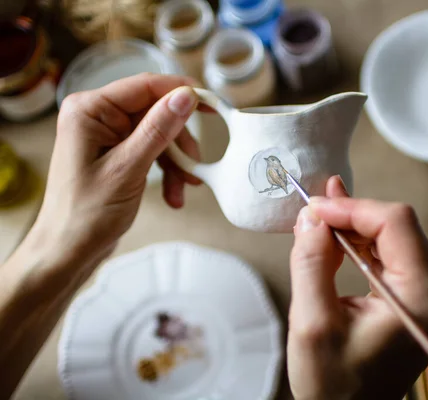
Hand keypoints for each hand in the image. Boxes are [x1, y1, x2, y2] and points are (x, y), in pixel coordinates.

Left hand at [34, 73, 202, 266]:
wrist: (68, 251)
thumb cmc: (85, 215)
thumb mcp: (127, 169)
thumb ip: (157, 129)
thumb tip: (186, 96)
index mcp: (89, 110)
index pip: (145, 86)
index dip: (182, 92)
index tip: (213, 104)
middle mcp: (97, 116)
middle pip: (156, 111)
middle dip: (180, 140)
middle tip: (197, 163)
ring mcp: (107, 135)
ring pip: (159, 133)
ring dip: (176, 161)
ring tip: (185, 186)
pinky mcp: (117, 153)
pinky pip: (152, 150)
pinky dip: (167, 170)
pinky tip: (174, 194)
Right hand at [287, 176, 427, 399]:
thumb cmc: (335, 385)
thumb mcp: (312, 323)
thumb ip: (312, 262)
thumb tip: (312, 216)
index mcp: (425, 299)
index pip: (395, 222)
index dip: (352, 207)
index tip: (315, 208)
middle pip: (398, 225)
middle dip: (352, 214)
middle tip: (313, 211)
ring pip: (396, 234)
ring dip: (356, 226)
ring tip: (319, 224)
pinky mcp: (425, 296)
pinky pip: (395, 253)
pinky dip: (364, 243)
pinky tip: (338, 241)